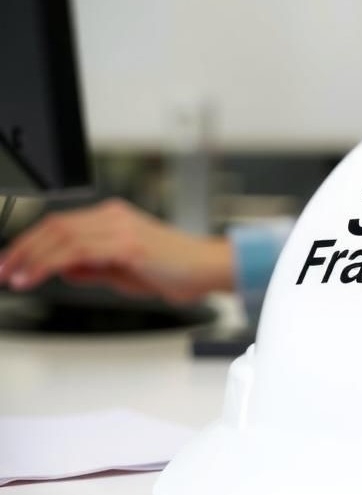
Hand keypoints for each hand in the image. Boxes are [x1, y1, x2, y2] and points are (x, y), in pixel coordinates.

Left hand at [0, 199, 233, 302]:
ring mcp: (120, 228)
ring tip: (14, 277)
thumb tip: (66, 270)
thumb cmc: (177, 271)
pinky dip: (50, 263)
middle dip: (22, 249)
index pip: (60, 224)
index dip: (29, 243)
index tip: (11, 262)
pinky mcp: (127, 244)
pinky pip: (78, 250)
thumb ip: (94, 268)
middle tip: (4, 270)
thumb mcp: (125, 271)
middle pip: (54, 225)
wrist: (208, 270)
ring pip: (61, 235)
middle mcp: (114, 217)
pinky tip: (36, 276)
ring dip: (31, 257)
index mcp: (113, 218)